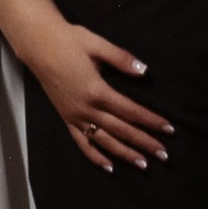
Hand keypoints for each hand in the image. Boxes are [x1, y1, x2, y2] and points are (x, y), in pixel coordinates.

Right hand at [20, 26, 171, 173]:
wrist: (38, 44)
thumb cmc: (68, 41)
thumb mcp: (97, 44)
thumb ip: (121, 58)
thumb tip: (144, 71)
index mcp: (97, 90)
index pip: (131, 110)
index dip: (151, 120)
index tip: (169, 129)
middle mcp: (87, 108)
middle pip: (122, 130)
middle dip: (145, 142)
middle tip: (164, 155)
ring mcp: (75, 116)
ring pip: (105, 141)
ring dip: (125, 154)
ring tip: (144, 165)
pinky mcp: (66, 118)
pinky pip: (82, 142)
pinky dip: (95, 157)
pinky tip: (110, 167)